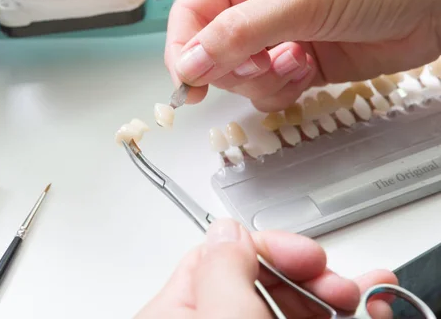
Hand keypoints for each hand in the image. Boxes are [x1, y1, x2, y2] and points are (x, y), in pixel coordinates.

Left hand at [135, 218, 396, 318]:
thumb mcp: (220, 318)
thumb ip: (220, 269)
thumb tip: (226, 228)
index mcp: (173, 313)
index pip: (216, 257)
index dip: (265, 246)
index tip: (308, 253)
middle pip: (255, 281)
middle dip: (306, 274)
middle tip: (339, 283)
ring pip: (283, 305)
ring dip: (327, 294)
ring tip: (365, 295)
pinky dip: (330, 313)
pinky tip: (362, 309)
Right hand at [165, 0, 440, 110]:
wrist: (438, 3)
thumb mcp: (297, 0)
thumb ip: (236, 34)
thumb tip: (188, 62)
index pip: (191, 14)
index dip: (183, 48)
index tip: (188, 79)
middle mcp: (256, 3)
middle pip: (211, 51)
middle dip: (233, 66)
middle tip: (259, 63)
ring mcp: (277, 36)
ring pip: (238, 76)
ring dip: (262, 79)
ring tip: (296, 61)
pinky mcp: (297, 64)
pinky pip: (266, 90)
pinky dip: (282, 89)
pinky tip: (307, 69)